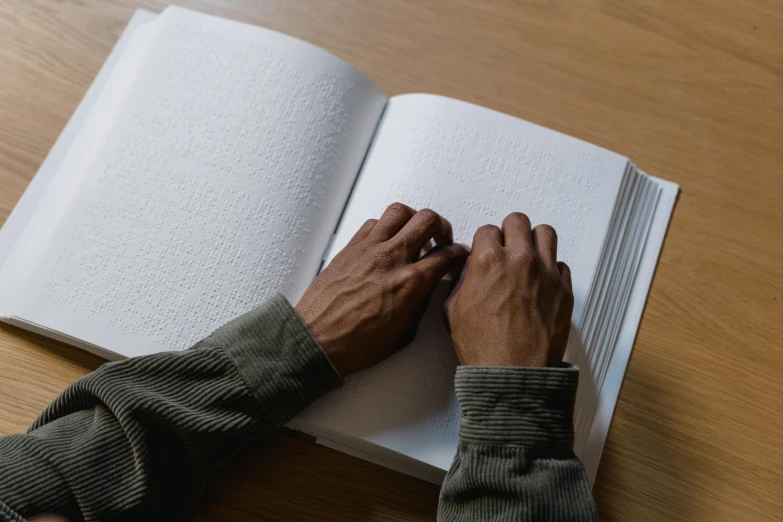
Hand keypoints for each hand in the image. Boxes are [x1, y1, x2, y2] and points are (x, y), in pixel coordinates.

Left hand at [296, 203, 468, 376]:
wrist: (316, 341)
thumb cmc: (354, 344)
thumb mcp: (403, 333)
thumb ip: (420, 303)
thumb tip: (429, 288)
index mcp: (409, 284)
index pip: (446, 255)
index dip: (459, 254)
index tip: (459, 255)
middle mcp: (391, 259)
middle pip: (428, 220)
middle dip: (441, 228)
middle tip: (440, 240)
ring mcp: (369, 249)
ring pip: (400, 211)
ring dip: (413, 219)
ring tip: (414, 234)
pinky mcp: (350, 247)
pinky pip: (374, 222)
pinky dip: (387, 226)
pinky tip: (387, 242)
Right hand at [444, 213, 572, 366]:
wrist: (513, 372)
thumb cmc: (483, 346)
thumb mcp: (453, 308)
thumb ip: (461, 280)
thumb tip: (468, 269)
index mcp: (489, 261)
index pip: (487, 230)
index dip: (483, 242)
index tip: (485, 252)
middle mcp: (520, 260)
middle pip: (518, 221)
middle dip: (509, 232)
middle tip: (506, 247)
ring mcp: (546, 273)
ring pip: (546, 233)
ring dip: (534, 241)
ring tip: (528, 255)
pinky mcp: (564, 289)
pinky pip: (561, 265)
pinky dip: (551, 269)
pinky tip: (541, 283)